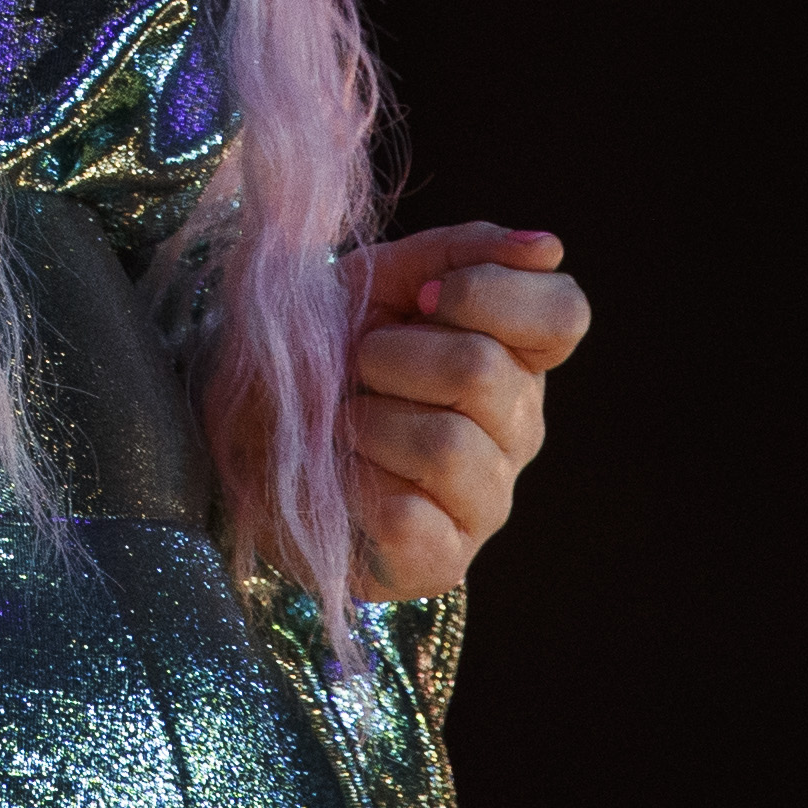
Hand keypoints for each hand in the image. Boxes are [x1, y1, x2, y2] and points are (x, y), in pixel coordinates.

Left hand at [342, 223, 587, 600]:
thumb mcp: (375, 282)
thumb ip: (458, 254)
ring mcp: (487, 501)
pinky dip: (354, 486)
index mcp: (514, 355)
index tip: (422, 299)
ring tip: (343, 425)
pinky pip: (408, 516)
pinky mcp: (442, 561)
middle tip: (357, 366)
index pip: (564, 314)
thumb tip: (547, 247)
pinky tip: (343, 480)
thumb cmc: (319, 353)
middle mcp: (517, 430)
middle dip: (392, 355)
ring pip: (446, 446)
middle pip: (484, 371)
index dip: (490, 293)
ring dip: (365, 421)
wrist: (243, 435)